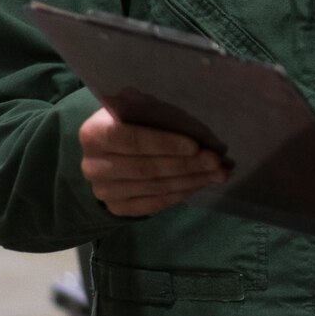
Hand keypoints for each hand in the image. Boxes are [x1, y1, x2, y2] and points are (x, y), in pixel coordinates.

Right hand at [77, 105, 226, 216]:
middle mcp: (93, 165)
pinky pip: (154, 204)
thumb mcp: (142, 107)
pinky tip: (203, 183)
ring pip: (154, 188)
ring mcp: (103, 191)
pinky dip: (182, 193)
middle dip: (187, 164)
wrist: (110, 149)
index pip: (132, 140)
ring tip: (221, 172)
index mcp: (95, 133)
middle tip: (218, 161)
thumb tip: (199, 134)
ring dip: (192, 180)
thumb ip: (162, 114)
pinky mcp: (117, 208)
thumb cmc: (134, 120)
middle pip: (146, 168)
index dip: (165, 143)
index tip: (195, 145)